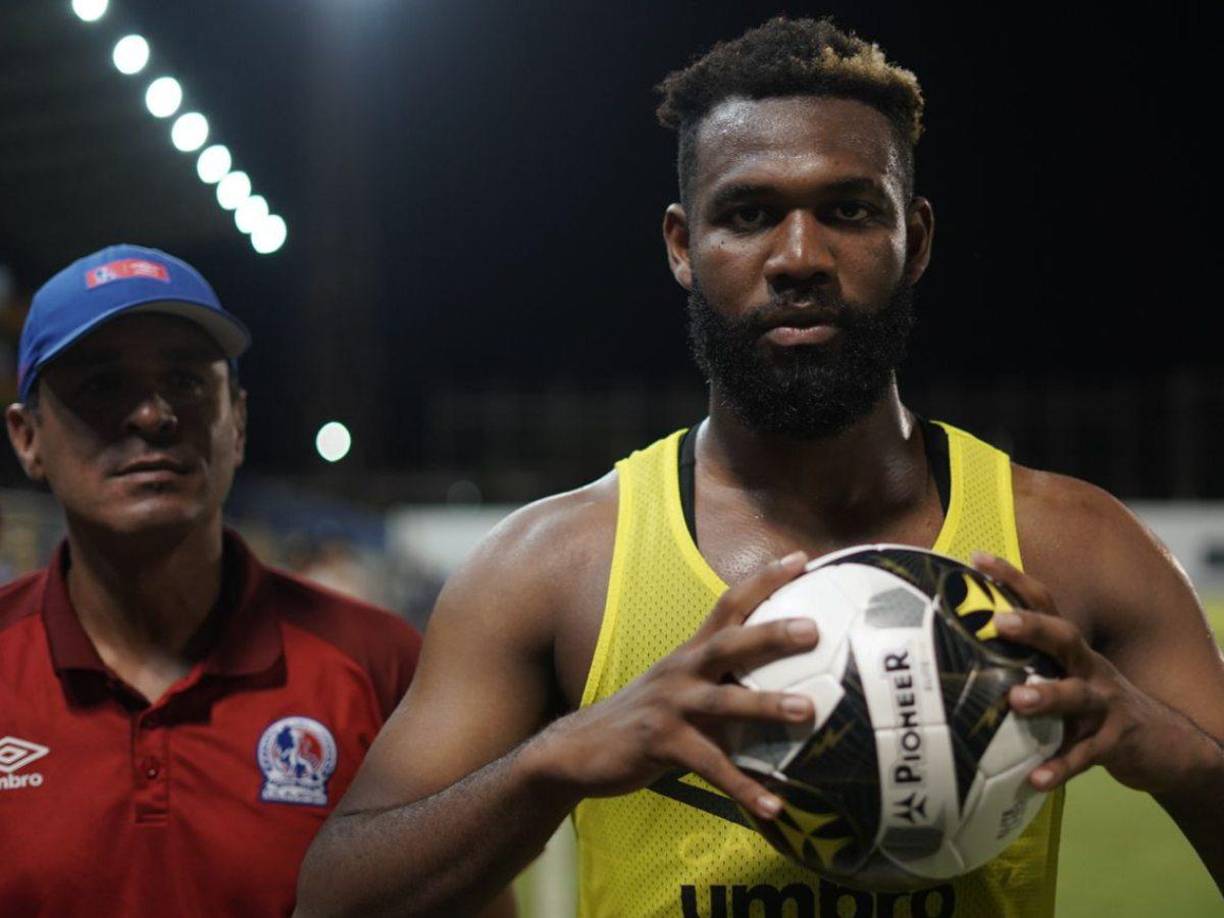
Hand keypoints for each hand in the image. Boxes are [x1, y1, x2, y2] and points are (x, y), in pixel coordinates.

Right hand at [527, 551, 816, 820]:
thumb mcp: (683, 689)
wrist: (580, 749)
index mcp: (691, 653)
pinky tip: (773, 806)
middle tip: (813, 629)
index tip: (802, 559)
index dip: (764, 580)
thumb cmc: (647, 718)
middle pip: (729, 643)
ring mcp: (670, 706)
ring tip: (808, 710)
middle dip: (770, 633)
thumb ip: (725, 683)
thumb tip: (789, 687)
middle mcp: (682, 671)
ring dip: (766, 705)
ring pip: (723, 702)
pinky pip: (709, 766)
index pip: (729, 603)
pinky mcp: (661, 744)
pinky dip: (742, 787)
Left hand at [972, 553, 1197, 795]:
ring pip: (1077, 696)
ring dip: (1047, 696)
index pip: (1044, 604)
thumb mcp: (1065, 676)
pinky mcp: (1115, 742)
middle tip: (999, 622)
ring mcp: (1105, 704)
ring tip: (1016, 700)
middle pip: (1065, 639)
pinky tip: (1035, 779)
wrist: (1164, 744)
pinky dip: (1060, 767)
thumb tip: (958, 649)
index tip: (976, 557)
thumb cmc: (1091, 705)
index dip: (1012, 579)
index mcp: (1071, 650)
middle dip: (1034, 627)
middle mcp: (1089, 669)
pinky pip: (1085, 755)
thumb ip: (1025, 663)